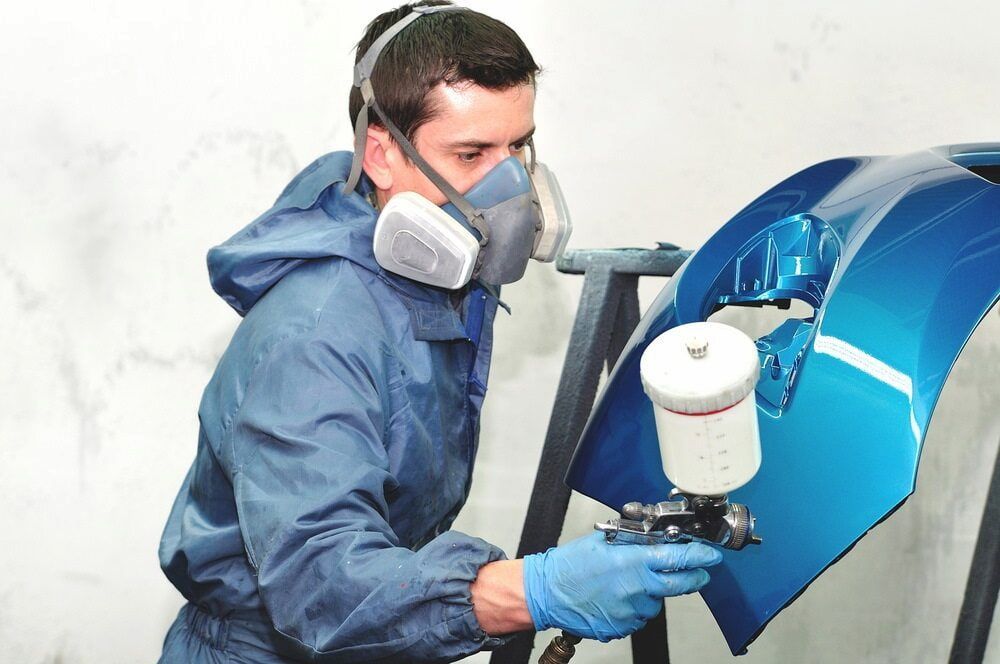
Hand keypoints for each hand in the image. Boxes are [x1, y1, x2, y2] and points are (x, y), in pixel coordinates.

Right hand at [522, 532, 721, 641]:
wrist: (546, 593)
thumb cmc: (569, 565)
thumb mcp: (602, 540)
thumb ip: (631, 539)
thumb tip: (654, 536)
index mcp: (632, 562)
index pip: (677, 557)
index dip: (699, 556)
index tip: (711, 555)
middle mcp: (635, 588)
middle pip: (680, 585)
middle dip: (694, 578)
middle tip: (699, 573)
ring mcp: (630, 611)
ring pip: (656, 601)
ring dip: (652, 592)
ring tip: (628, 582)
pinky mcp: (622, 627)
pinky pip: (639, 616)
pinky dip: (634, 606)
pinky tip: (617, 596)